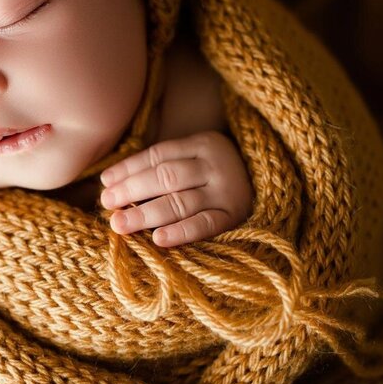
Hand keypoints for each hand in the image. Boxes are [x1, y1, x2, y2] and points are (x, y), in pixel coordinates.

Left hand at [99, 131, 251, 247]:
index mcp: (204, 144)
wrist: (277, 188)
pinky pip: (205, 225)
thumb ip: (165, 167)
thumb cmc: (219, 177)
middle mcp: (217, 165)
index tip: (105, 182)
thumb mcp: (198, 161)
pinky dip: (181, 232)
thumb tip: (111, 184)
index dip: (129, 168)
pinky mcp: (236, 218)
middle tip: (107, 203)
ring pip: (180, 201)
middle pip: (166, 176)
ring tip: (120, 224)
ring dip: (146, 214)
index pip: (158, 155)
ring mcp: (228, 191)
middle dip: (132, 189)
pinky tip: (158, 239)